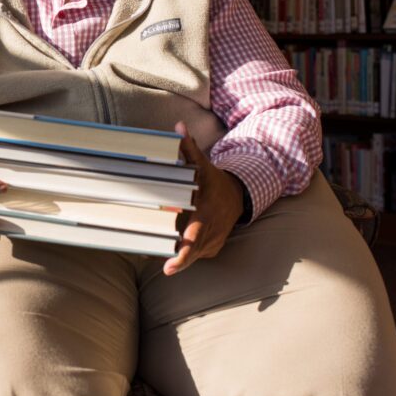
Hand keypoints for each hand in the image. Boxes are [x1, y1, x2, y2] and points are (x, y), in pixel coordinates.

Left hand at [163, 121, 244, 275]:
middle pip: (191, 253)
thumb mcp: (203, 164)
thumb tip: (179, 127)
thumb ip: (189, 148)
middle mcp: (211, 233)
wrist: (238, 197)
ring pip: (191, 256)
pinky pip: (195, 255)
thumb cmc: (214, 181)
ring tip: (158, 252)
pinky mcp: (211, 250)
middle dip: (175, 260)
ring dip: (175, 255)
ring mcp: (212, 244)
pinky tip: (169, 248)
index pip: (193, 239)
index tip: (169, 268)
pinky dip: (183, 254)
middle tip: (159, 265)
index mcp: (207, 214)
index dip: (182, 256)